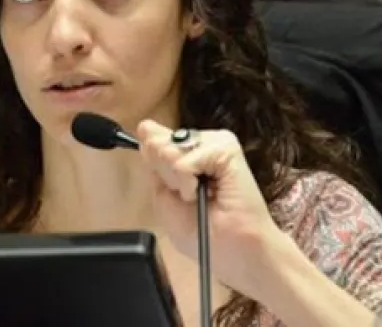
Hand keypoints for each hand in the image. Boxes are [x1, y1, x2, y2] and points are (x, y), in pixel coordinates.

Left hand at [136, 120, 282, 295]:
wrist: (236, 253)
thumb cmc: (203, 234)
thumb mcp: (163, 197)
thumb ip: (153, 164)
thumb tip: (146, 128)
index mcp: (185, 155)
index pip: (154, 139)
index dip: (151, 157)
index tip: (169, 184)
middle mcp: (200, 145)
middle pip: (158, 142)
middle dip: (165, 174)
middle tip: (189, 197)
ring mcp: (214, 144)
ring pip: (171, 148)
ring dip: (177, 179)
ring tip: (199, 196)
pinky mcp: (227, 149)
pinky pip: (186, 158)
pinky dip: (188, 180)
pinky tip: (208, 192)